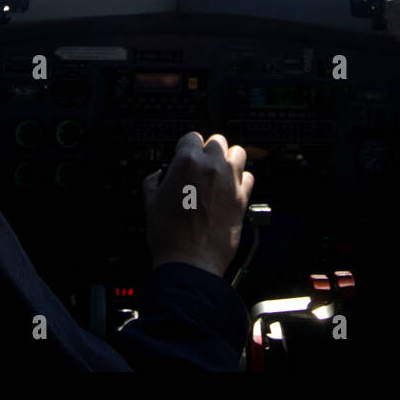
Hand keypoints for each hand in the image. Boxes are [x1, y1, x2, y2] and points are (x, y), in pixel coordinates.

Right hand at [142, 132, 254, 278]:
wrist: (190, 262)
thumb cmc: (169, 236)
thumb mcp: (150, 202)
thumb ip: (154, 181)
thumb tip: (159, 176)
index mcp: (187, 162)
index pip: (191, 137)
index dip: (185, 147)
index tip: (184, 156)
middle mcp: (212, 167)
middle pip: (217, 141)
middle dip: (208, 150)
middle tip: (200, 166)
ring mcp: (230, 182)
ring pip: (238, 153)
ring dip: (228, 159)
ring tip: (218, 172)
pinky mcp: (243, 198)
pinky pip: (249, 176)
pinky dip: (241, 179)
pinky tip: (230, 188)